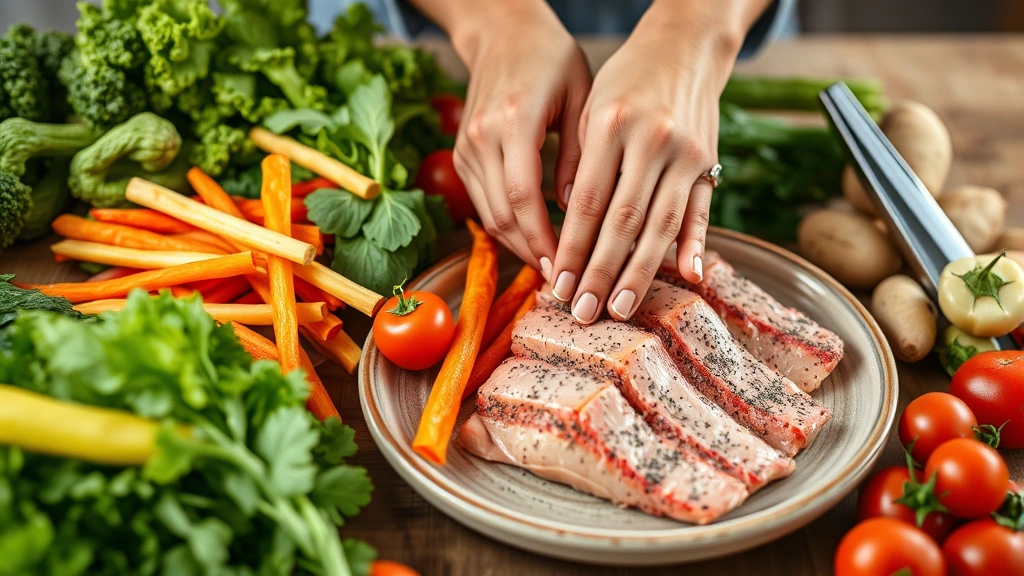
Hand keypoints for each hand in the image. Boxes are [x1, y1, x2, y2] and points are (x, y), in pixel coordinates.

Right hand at [445, 1, 590, 275]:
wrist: (503, 32)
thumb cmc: (552, 58)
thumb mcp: (582, 97)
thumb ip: (581, 155)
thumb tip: (580, 213)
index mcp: (514, 120)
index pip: (523, 196)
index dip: (542, 238)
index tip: (564, 266)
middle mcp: (482, 136)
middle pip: (501, 214)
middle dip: (531, 252)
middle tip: (561, 281)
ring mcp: (467, 147)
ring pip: (488, 214)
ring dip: (517, 245)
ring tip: (549, 269)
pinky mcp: (462, 154)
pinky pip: (482, 202)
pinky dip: (506, 226)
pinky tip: (532, 242)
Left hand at [550, 0, 764, 323]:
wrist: (683, 45)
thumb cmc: (625, 81)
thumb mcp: (592, 110)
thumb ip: (584, 164)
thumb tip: (574, 225)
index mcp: (613, 125)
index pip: (589, 202)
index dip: (572, 248)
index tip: (557, 283)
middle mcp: (653, 140)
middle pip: (624, 221)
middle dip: (600, 272)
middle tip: (583, 310)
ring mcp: (687, 153)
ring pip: (660, 224)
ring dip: (640, 272)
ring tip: (620, 306)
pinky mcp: (709, 161)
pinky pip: (702, 210)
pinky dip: (696, 243)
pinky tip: (689, 275)